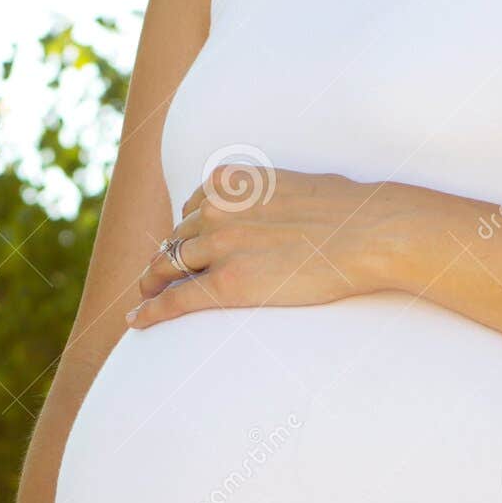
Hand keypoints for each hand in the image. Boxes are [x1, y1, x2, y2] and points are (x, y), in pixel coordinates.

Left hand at [129, 167, 415, 327]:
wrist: (365, 232)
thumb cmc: (347, 211)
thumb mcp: (295, 184)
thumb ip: (267, 195)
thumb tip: (272, 207)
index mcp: (230, 182)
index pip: (192, 207)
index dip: (185, 229)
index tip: (182, 243)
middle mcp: (215, 210)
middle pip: (176, 238)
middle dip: (164, 257)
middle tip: (153, 275)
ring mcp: (218, 247)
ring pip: (167, 267)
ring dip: (151, 283)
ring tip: (143, 296)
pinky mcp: (225, 284)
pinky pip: (175, 300)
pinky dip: (150, 310)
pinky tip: (136, 320)